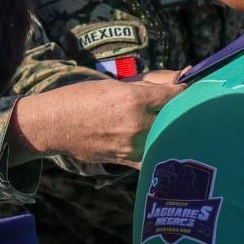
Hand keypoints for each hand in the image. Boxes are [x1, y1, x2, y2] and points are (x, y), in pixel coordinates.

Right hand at [11, 76, 183, 168]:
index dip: (186, 91)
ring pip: (166, 139)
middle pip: (175, 118)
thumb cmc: (80, 98)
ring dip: (174, 132)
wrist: (52, 124)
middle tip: (190, 108)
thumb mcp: (113, 85)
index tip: (191, 89)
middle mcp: (136, 123)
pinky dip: (160, 153)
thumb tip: (175, 82)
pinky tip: (165, 148)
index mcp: (133, 99)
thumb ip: (145, 86)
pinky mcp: (123, 160)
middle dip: (184, 112)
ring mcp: (131, 145)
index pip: (175, 95)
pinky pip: (151, 159)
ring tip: (180, 128)